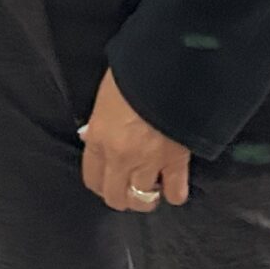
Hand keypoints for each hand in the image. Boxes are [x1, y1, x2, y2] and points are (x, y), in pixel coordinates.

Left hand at [77, 71, 189, 213]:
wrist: (167, 68)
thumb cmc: (132, 73)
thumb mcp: (105, 96)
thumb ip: (100, 123)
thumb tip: (95, 138)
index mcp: (99, 139)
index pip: (92, 178)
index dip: (100, 182)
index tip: (107, 179)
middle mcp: (120, 158)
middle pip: (115, 197)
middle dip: (121, 195)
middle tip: (129, 186)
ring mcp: (149, 163)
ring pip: (143, 200)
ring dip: (146, 197)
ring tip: (151, 187)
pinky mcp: (176, 162)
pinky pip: (176, 193)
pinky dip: (175, 193)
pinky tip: (174, 186)